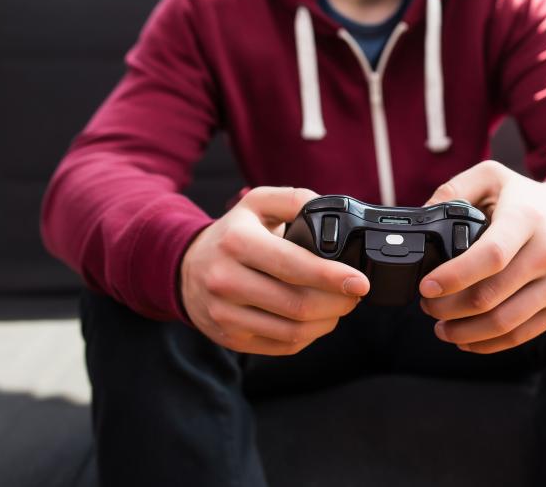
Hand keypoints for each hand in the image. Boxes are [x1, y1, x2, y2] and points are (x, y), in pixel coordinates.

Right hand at [181, 186, 369, 354]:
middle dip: (338, 302)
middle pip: (297, 304)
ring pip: (293, 330)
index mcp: (237, 243)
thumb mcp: (258, 204)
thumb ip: (295, 200)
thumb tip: (330, 211)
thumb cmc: (232, 235)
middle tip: (355, 293)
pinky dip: (310, 335)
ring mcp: (226, 314)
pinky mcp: (231, 338)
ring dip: (328, 321)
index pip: (293, 265)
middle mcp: (226, 280)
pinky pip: (283, 345)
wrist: (185, 269)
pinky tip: (318, 319)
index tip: (360, 282)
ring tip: (339, 305)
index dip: (332, 277)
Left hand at [419, 161, 545, 353]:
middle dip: (448, 307)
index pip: (491, 255)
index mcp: (527, 219)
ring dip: (464, 331)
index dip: (454, 276)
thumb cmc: (529, 200)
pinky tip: (465, 338)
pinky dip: (488, 343)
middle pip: (491, 295)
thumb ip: (454, 190)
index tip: (426, 286)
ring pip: (504, 322)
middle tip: (427, 305)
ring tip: (440, 326)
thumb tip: (423, 214)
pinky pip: (521, 335)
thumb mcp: (493, 177)